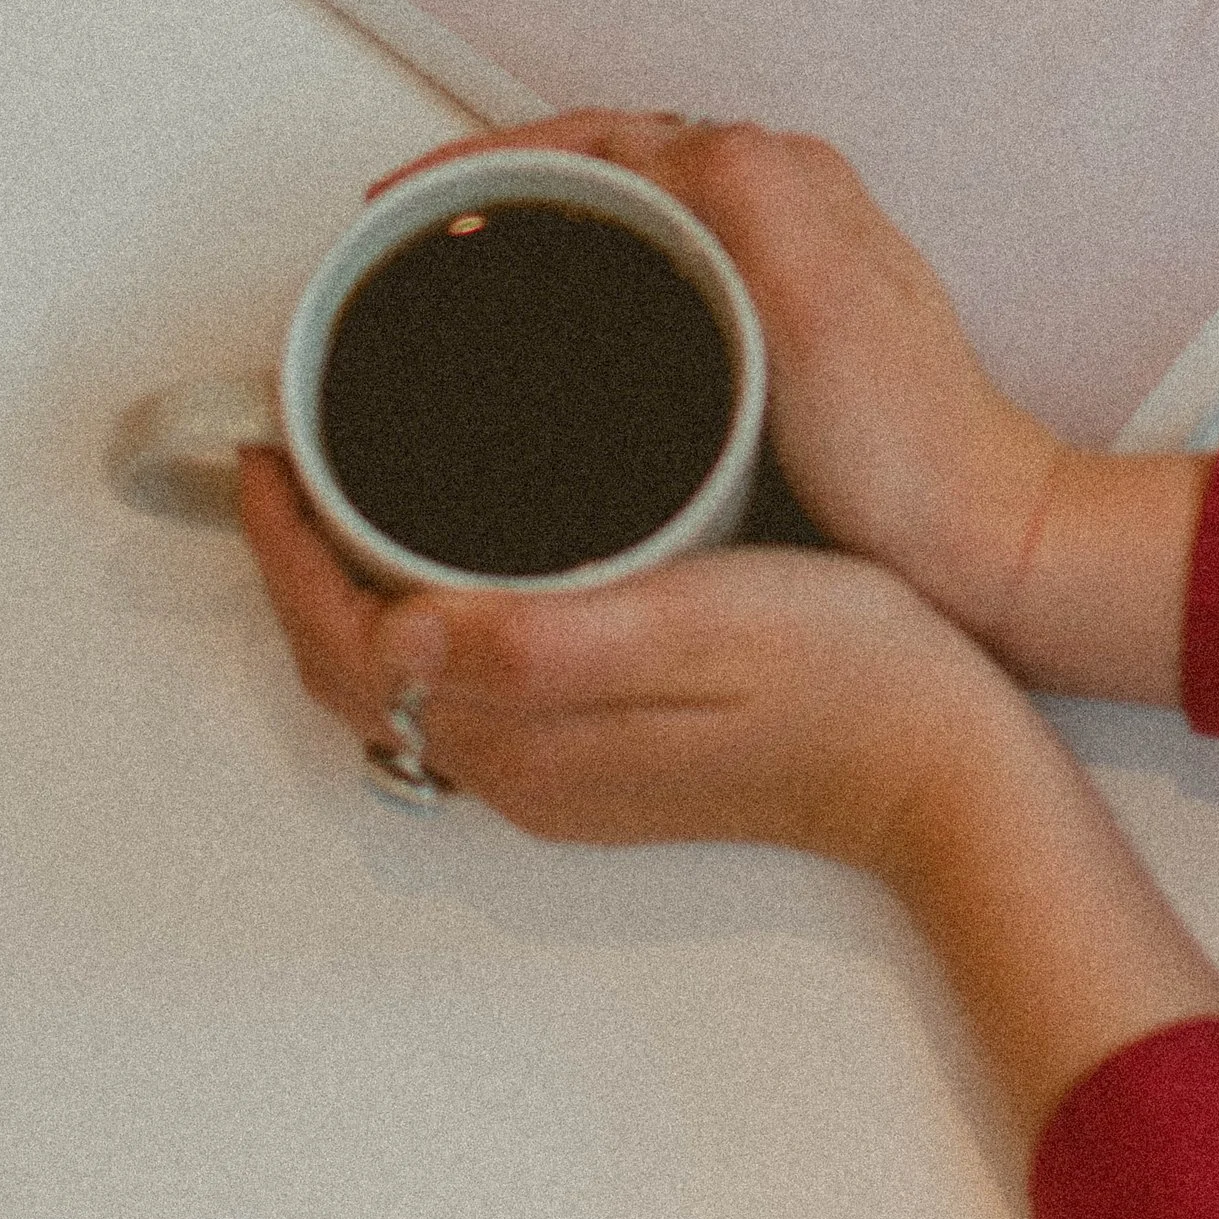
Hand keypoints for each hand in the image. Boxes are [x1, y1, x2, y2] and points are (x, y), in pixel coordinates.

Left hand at [240, 445, 1012, 873]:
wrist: (948, 768)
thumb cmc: (849, 679)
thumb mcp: (700, 629)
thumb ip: (544, 640)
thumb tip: (400, 632)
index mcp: (531, 737)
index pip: (346, 644)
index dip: (286, 547)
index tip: (270, 449)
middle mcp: (528, 769)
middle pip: (356, 670)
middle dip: (300, 563)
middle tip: (290, 452)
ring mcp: (566, 769)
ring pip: (407, 679)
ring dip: (354, 587)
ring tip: (349, 483)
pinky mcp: (607, 750)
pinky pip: (468, 683)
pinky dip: (423, 611)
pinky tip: (455, 550)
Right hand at [331, 112, 1203, 705]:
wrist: (983, 546)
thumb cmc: (914, 453)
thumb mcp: (821, 307)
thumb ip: (751, 203)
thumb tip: (675, 139)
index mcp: (780, 181)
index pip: (601, 132)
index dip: (490, 158)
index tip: (410, 202)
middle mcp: (777, 207)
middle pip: (601, 164)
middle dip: (495, 186)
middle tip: (406, 235)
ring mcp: (769, 268)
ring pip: (617, 222)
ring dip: (531, 234)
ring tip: (447, 281)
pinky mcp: (764, 333)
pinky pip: (644, 280)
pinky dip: (578, 292)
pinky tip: (539, 351)